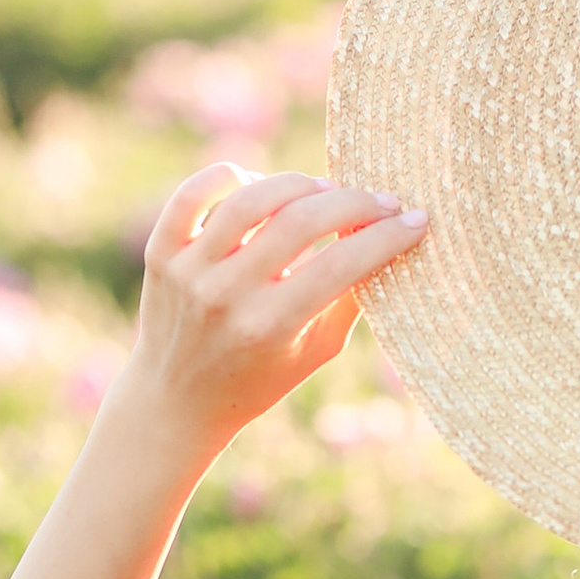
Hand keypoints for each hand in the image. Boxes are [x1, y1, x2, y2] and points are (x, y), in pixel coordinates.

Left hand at [124, 164, 426, 449]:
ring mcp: (189, 271)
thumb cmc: (260, 379)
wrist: (176, 402)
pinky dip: (227, 176)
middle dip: (353, 203)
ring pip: (250, 198)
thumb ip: (349, 301)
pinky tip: (255, 183)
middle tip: (380, 201)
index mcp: (269, 327)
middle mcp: (226, 296)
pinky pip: (192, 194)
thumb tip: (389, 241)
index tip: (417, 220)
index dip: (386, 236)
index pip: (340, 265)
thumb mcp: (315, 353)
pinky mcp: (162, 253)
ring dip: (298, 184)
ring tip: (323, 191)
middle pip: (300, 222)